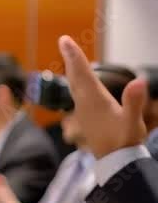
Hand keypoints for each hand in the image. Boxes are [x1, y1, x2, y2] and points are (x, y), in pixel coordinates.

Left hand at [60, 35, 147, 157]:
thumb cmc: (124, 142)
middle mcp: (84, 103)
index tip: (64, 40)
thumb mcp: (133, 123)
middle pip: (74, 76)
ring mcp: (84, 111)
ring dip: (72, 69)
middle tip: (63, 41)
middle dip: (70, 58)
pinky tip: (79, 82)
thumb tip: (138, 81)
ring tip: (70, 56)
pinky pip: (78, 93)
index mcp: (94, 100)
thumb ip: (134, 103)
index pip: (82, 73)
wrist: (115, 162)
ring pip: (74, 85)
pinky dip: (77, 82)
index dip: (74, 55)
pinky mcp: (87, 117)